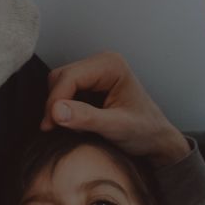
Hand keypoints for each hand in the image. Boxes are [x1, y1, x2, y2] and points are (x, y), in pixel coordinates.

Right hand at [40, 52, 190, 165]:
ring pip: (59, 85)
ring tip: (71, 129)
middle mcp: (101, 63)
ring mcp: (95, 73)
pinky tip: (75, 125)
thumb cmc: (144, 132)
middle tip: (56, 130)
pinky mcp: (90, 85)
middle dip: (55, 104)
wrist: (156, 140)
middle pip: (60, 77)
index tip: (49, 126)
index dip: (55, 101)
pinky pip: (65, 93)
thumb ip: (86, 118)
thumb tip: (56, 111)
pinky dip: (64, 110)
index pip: (69, 77)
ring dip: (58, 108)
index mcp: (110, 65)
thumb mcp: (116, 127)